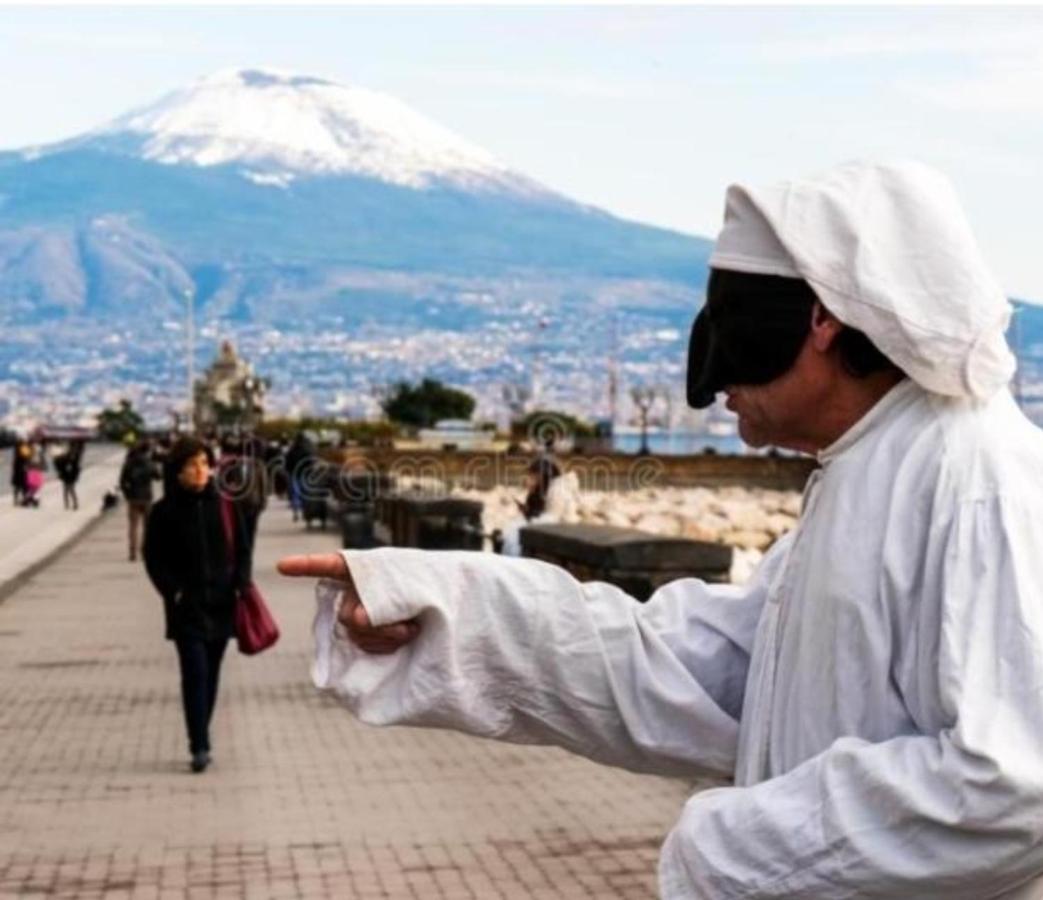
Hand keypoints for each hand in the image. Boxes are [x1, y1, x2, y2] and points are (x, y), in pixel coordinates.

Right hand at [277, 553, 419, 653]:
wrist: (435, 607)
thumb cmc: (421, 587)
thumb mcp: (406, 586)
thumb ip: (379, 599)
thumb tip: (357, 620)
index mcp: (357, 571)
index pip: (326, 565)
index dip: (304, 566)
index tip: (282, 566)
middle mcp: (350, 593)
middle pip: (349, 614)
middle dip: (380, 623)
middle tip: (407, 623)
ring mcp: (355, 617)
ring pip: (357, 634)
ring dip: (388, 635)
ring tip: (411, 628)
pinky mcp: (364, 638)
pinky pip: (365, 646)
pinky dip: (386, 645)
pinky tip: (403, 638)